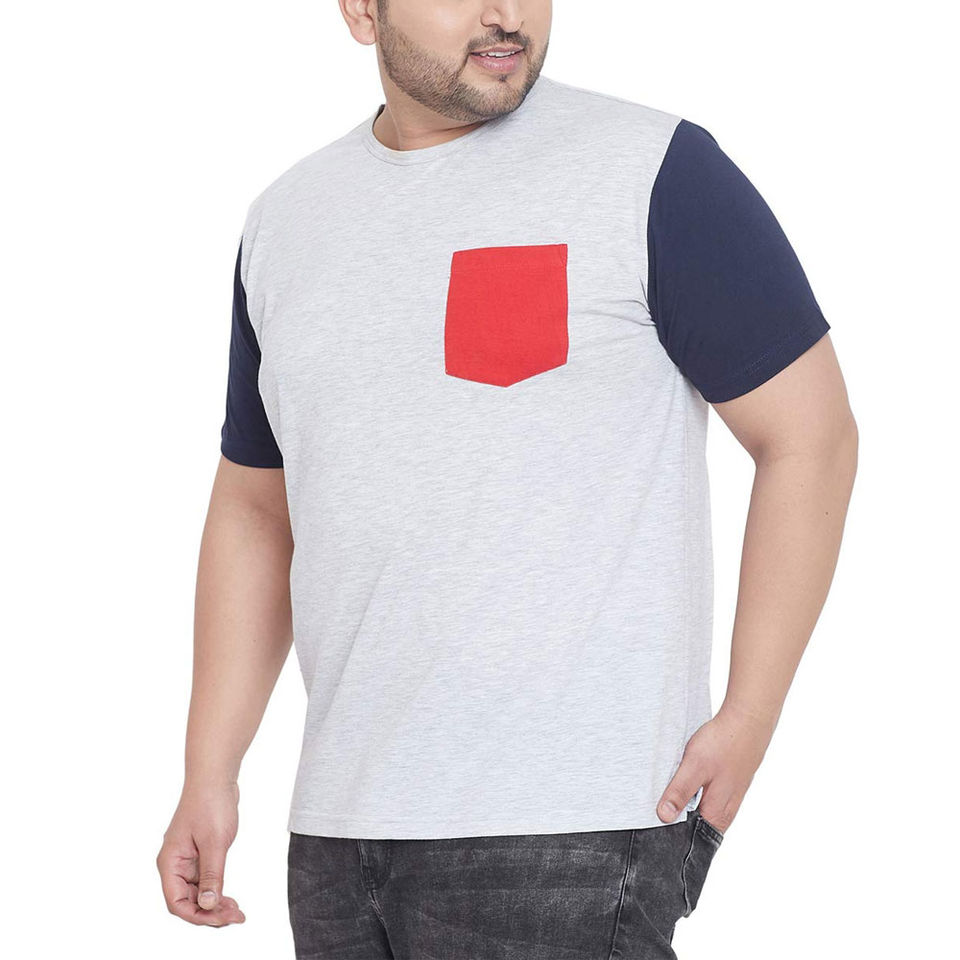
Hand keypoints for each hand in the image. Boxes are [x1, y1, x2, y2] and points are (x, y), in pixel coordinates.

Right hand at [157, 781, 245, 926]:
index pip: (177, 902)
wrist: (216, 776)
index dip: (198, 915)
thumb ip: (212, 876)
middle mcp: (175, 864)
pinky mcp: (199, 854)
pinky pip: (205, 880)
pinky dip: (217, 890)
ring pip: (197, 893)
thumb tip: (208, 905)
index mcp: (170, 863)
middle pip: (187, 901)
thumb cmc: (211, 803)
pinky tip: (231, 897)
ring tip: (236, 911)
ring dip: (215, 904)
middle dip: (210, 913)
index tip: (222, 918)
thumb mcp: (215, 843)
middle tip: (236, 917)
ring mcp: (187, 859)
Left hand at [656, 702, 776, 833]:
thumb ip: (679, 792)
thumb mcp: (694, 768)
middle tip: (657, 810)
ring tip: (671, 791)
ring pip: (702, 808)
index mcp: (717, 814)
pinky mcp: (729, 782)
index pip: (693, 839)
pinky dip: (695, 791)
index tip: (655, 828)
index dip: (674, 835)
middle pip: (697, 824)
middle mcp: (726, 810)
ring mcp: (729, 796)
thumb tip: (663, 817)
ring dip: (686, 803)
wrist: (747, 721)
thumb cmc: (723, 744)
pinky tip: (687, 778)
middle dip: (678, 819)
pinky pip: (708, 795)